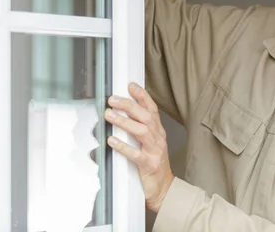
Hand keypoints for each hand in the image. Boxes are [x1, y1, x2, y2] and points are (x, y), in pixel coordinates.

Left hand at [105, 82, 174, 212]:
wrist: (164, 188)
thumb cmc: (153, 164)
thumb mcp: (148, 143)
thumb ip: (137, 130)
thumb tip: (118, 115)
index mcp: (158, 131)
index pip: (151, 109)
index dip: (142, 96)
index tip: (130, 85)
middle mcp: (158, 138)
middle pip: (146, 116)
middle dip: (129, 105)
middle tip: (112, 100)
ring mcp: (155, 151)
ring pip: (142, 131)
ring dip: (124, 122)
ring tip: (109, 116)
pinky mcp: (149, 165)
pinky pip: (136, 154)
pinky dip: (123, 146)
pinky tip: (111, 141)